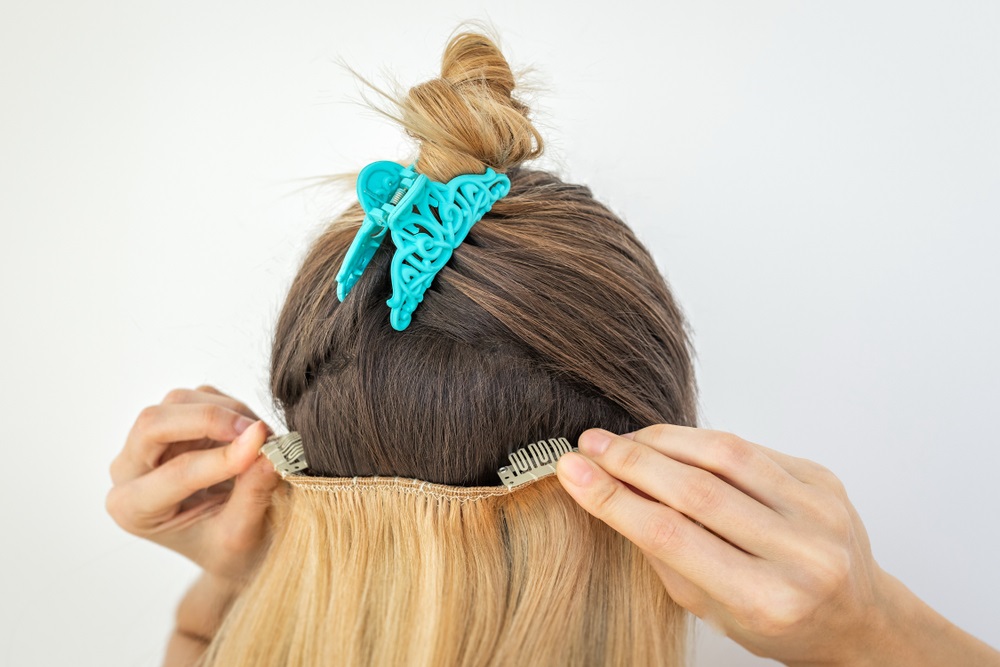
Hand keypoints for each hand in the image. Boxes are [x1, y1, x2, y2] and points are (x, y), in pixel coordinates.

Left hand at [106, 385, 280, 583]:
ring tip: (264, 440)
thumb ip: (252, 493)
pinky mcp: (174, 422)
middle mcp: (130, 472)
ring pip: (179, 401)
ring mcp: (148, 443)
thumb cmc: (231, 552)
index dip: (223, 457)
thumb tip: (270, 450)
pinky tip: (252, 435)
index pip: (175, 473)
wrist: (233, 550)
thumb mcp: (241, 535)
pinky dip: (233, 408)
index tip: (264, 446)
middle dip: (210, 419)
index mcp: (134, 510)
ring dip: (228, 412)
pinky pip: (201, 395)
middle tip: (260, 431)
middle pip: (154, 423)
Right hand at [555, 424, 890, 666]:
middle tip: (588, 445)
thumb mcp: (714, 611)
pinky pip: (750, 448)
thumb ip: (667, 555)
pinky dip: (701, 442)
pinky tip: (670, 443)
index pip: (672, 536)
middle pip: (696, 490)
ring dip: (662, 440)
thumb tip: (610, 490)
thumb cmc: (779, 622)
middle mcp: (800, 553)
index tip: (574, 472)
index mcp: (766, 599)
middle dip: (631, 461)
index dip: (614, 499)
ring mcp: (818, 510)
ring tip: (621, 438)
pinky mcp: (823, 478)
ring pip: (724, 455)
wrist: (859, 615)